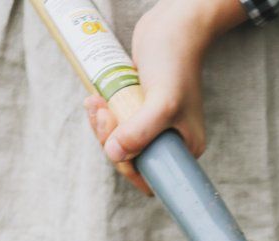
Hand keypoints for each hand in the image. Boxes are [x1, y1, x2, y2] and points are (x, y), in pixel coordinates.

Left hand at [84, 0, 246, 193]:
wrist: (172, 26)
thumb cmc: (174, 63)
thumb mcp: (162, 103)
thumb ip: (139, 133)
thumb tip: (114, 155)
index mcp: (183, 150)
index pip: (150, 176)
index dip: (127, 166)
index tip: (114, 144)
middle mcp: (169, 141)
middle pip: (130, 158)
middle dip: (109, 140)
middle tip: (102, 114)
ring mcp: (153, 125)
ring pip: (119, 140)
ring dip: (101, 125)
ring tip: (95, 103)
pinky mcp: (139, 108)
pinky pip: (116, 121)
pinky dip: (102, 113)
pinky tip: (95, 99)